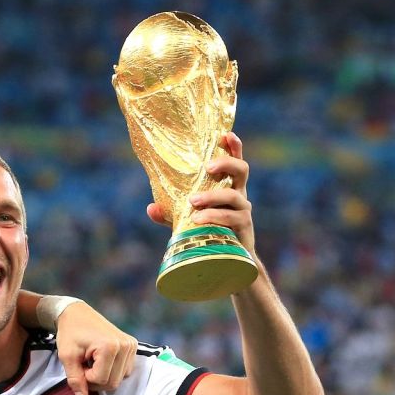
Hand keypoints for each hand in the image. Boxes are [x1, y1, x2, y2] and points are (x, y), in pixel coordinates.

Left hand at [55, 302, 137, 394]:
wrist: (76, 313)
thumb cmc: (69, 333)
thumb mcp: (67, 356)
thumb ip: (75, 379)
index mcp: (110, 346)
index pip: (101, 380)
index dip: (86, 378)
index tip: (78, 364)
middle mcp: (125, 346)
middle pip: (113, 382)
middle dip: (95, 380)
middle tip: (84, 365)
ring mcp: (132, 346)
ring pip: (120, 378)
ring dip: (103, 376)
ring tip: (92, 361)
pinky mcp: (133, 346)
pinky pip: (124, 370)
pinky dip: (112, 370)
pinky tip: (101, 360)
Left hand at [146, 132, 254, 253]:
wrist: (226, 260)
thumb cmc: (207, 232)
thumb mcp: (184, 219)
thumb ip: (169, 212)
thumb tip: (151, 208)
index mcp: (227, 186)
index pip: (234, 161)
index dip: (234, 146)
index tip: (226, 134)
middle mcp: (239, 193)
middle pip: (242, 170)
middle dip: (226, 163)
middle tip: (207, 167)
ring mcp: (243, 210)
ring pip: (233, 196)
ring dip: (212, 197)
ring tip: (193, 202)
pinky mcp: (244, 227)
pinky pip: (231, 218)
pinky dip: (214, 216)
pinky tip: (199, 220)